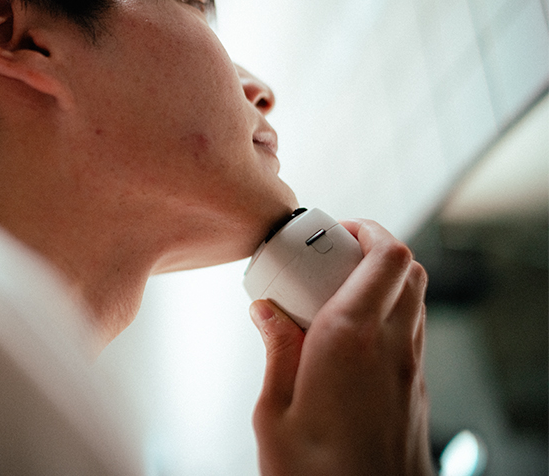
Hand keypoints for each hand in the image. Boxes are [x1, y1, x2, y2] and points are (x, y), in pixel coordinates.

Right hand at [249, 219, 433, 474]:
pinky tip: (344, 336)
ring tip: (331, 293)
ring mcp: (410, 369)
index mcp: (351, 340)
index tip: (326, 232)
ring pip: (412, 298)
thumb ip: (275, 351)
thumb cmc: (316, 475)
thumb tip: (266, 309)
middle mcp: (391, 347)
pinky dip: (384, 314)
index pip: (385, 257)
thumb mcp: (275, 412)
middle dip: (372, 246)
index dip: (363, 230)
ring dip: (379, 281)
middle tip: (328, 255)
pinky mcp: (414, 390)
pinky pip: (408, 330)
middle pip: (408, 268)